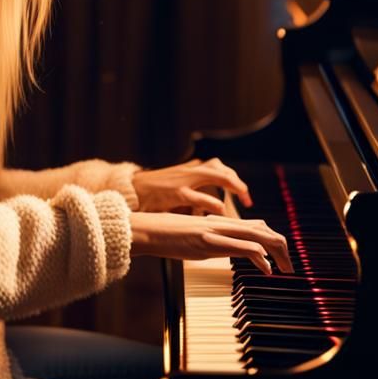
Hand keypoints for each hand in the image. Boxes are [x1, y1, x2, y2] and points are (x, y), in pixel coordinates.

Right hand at [129, 211, 293, 274]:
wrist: (146, 229)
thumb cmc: (166, 234)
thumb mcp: (194, 237)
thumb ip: (211, 240)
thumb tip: (224, 249)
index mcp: (219, 222)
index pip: (255, 226)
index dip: (273, 239)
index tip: (280, 257)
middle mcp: (221, 223)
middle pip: (263, 229)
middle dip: (282, 247)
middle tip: (289, 267)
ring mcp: (215, 231)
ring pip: (257, 235)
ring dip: (277, 252)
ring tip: (284, 268)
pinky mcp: (208, 242)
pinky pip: (240, 247)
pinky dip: (259, 257)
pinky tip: (265, 269)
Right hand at [131, 158, 253, 214]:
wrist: (130, 191)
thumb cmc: (154, 192)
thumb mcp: (176, 186)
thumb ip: (194, 191)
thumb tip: (214, 205)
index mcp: (190, 170)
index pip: (218, 167)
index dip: (233, 179)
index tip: (243, 195)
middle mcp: (189, 171)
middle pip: (221, 168)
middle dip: (237, 183)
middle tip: (247, 199)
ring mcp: (183, 180)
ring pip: (215, 174)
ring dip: (232, 185)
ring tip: (242, 198)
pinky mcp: (175, 193)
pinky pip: (199, 196)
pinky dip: (212, 203)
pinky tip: (220, 211)